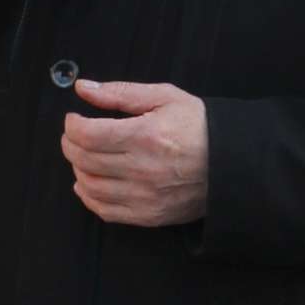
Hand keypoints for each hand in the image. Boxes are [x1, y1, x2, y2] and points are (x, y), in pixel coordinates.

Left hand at [59, 79, 209, 226]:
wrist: (234, 163)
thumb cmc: (200, 126)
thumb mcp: (165, 97)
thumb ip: (121, 92)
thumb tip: (83, 88)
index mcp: (146, 136)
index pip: (87, 135)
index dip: (71, 125)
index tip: (75, 119)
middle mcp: (142, 169)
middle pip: (84, 159)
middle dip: (70, 144)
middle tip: (76, 135)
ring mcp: (145, 196)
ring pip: (90, 186)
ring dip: (78, 169)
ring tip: (84, 157)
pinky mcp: (149, 215)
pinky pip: (105, 211)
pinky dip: (89, 197)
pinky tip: (89, 183)